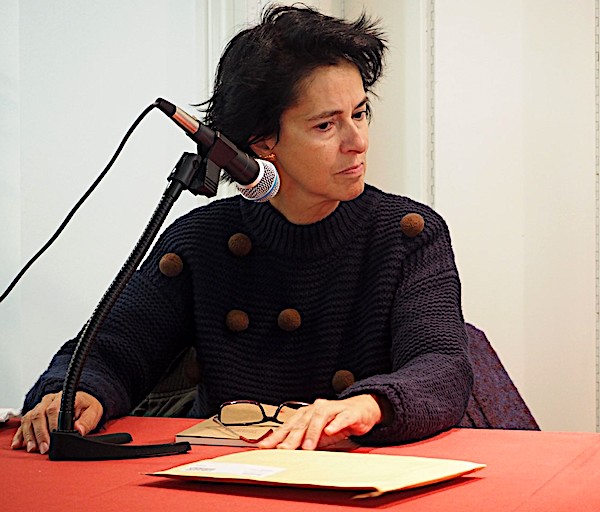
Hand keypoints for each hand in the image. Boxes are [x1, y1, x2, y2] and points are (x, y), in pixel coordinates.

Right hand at [10, 391, 102, 454]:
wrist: (82, 401)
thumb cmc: (86, 407)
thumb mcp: (93, 411)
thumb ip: (87, 420)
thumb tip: (79, 430)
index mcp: (63, 398)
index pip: (54, 409)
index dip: (52, 424)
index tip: (55, 437)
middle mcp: (49, 400)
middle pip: (38, 415)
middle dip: (40, 434)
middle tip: (44, 448)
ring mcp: (40, 407)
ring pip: (29, 419)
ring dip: (29, 435)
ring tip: (32, 448)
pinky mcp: (34, 414)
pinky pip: (24, 423)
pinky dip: (20, 434)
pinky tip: (18, 444)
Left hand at [257, 394, 381, 450]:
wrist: (361, 410)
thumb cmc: (336, 422)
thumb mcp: (317, 434)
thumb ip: (303, 441)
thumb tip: (284, 452)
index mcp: (306, 414)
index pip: (288, 426)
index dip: (276, 436)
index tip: (264, 446)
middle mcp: (316, 409)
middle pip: (302, 423)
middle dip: (291, 437)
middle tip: (282, 449)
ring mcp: (333, 409)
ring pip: (320, 418)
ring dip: (312, 432)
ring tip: (307, 446)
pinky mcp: (348, 412)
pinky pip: (341, 418)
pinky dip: (336, 424)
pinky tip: (330, 431)